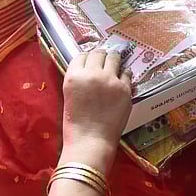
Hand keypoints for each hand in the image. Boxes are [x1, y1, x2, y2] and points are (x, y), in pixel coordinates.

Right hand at [59, 49, 132, 170]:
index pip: (81, 55)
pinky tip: (122, 78)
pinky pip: (127, 73)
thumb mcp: (69, 97)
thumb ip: (78, 81)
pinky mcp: (125, 88)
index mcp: (73, 77)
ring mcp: (110, 80)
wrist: (91, 142)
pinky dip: (124, 74)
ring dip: (114, 60)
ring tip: (114, 64)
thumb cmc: (75, 125)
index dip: (87, 58)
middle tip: (104, 61)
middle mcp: (92, 74)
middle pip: (99, 53)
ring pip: (114, 57)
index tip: (91, 61)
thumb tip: (89, 70)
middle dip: (101, 56)